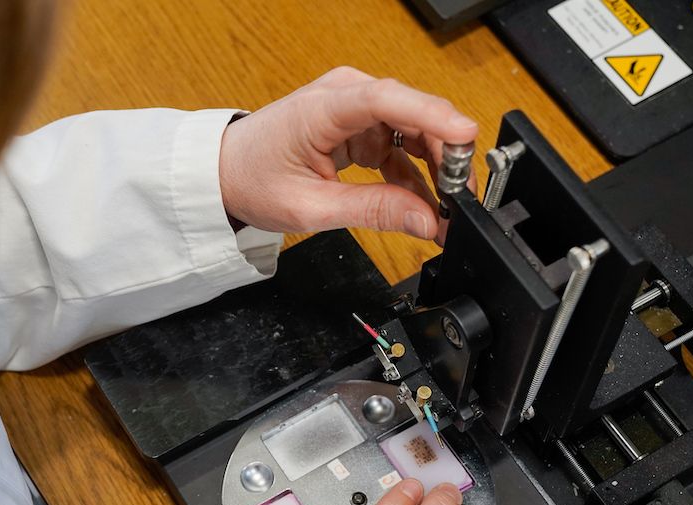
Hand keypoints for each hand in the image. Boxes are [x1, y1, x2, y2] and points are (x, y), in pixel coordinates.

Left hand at [218, 67, 478, 242]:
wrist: (227, 172)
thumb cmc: (255, 179)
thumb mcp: (311, 208)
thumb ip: (373, 211)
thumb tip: (426, 220)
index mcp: (324, 108)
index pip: (388, 99)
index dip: (432, 116)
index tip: (465, 137)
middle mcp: (345, 95)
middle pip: (413, 112)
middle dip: (445, 153)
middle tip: (461, 198)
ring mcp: (356, 108)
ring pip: (415, 128)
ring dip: (436, 165)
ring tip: (447, 207)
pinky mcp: (361, 124)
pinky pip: (402, 143)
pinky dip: (417, 171)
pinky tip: (426, 202)